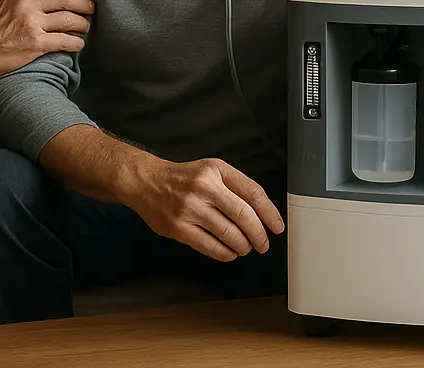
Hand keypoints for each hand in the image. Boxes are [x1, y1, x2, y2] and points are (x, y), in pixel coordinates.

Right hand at [0, 0, 93, 77]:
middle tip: (91, 7)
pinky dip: (76, 43)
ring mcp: (31, 24)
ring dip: (82, 24)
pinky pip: (64, 40)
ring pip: (69, 19)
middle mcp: (26, 4)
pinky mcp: (35, 44)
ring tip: (85, 26)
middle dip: (84, 2)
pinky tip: (78, 44)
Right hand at [127, 155, 284, 261]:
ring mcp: (190, 208)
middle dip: (259, 235)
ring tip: (244, 248)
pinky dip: (225, 254)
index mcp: (216, 170)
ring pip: (230, 235)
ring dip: (243, 247)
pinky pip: (211, 247)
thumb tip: (262, 213)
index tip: (277, 226)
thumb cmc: (182, 178)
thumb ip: (234, 186)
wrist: (146, 181)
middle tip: (263, 244)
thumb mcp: (211, 169)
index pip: (253, 192)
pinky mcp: (179, 228)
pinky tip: (228, 252)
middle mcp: (204, 187)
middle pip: (245, 216)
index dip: (270, 213)